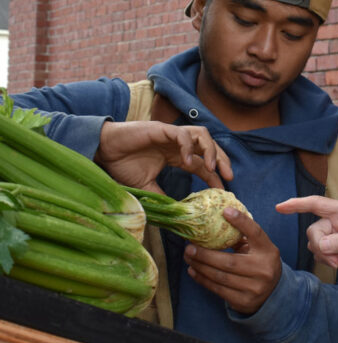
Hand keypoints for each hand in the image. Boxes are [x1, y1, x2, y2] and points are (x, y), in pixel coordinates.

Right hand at [95, 121, 233, 192]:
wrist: (104, 151)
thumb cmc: (123, 165)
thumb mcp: (147, 186)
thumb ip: (162, 195)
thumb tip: (175, 214)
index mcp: (177, 155)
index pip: (203, 164)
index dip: (215, 175)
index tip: (223, 189)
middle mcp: (178, 144)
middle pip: (209, 147)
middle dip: (222, 160)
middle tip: (229, 177)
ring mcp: (171, 135)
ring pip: (202, 135)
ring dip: (211, 151)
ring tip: (212, 169)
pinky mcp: (161, 128)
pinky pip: (182, 134)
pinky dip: (188, 147)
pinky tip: (187, 162)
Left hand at [183, 207, 281, 313]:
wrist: (273, 293)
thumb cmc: (259, 263)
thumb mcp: (258, 248)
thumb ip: (242, 236)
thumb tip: (218, 218)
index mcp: (268, 251)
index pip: (255, 233)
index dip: (241, 222)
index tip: (225, 211)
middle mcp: (263, 270)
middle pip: (230, 262)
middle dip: (205, 254)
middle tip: (189, 247)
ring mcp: (254, 288)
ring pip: (220, 276)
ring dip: (200, 266)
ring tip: (188, 257)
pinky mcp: (243, 301)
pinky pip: (218, 289)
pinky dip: (203, 279)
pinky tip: (193, 270)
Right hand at [275, 196, 337, 276]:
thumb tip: (321, 245)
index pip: (315, 204)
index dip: (296, 205)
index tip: (279, 207)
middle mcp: (336, 219)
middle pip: (313, 232)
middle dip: (323, 249)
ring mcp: (334, 232)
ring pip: (315, 244)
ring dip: (327, 257)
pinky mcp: (334, 245)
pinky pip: (320, 253)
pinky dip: (330, 261)